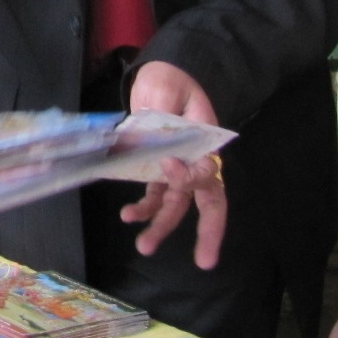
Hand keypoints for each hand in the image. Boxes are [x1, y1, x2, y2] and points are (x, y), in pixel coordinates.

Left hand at [120, 62, 225, 266]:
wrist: (161, 77)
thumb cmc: (172, 84)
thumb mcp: (168, 94)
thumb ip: (163, 121)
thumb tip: (155, 149)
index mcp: (206, 144)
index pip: (207, 172)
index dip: (190, 177)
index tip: (168, 166)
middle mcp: (195, 162)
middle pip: (207, 203)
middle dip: (206, 233)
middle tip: (205, 261)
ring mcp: (176, 170)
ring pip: (175, 205)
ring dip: (161, 226)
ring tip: (145, 246)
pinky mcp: (156, 171)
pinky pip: (154, 195)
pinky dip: (142, 208)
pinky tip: (129, 216)